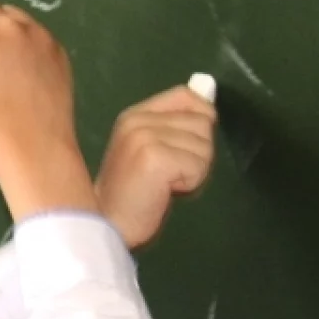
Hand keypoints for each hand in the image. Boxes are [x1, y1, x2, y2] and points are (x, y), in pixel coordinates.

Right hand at [95, 86, 216, 249]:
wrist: (108, 223)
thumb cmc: (131, 194)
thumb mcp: (148, 151)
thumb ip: (174, 129)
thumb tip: (210, 110)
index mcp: (135, 115)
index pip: (185, 96)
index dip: (201, 117)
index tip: (190, 145)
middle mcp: (138, 120)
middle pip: (202, 121)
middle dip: (198, 152)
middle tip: (170, 174)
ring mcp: (145, 136)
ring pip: (204, 145)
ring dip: (195, 170)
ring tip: (167, 184)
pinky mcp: (155, 157)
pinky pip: (198, 165)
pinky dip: (191, 183)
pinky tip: (166, 191)